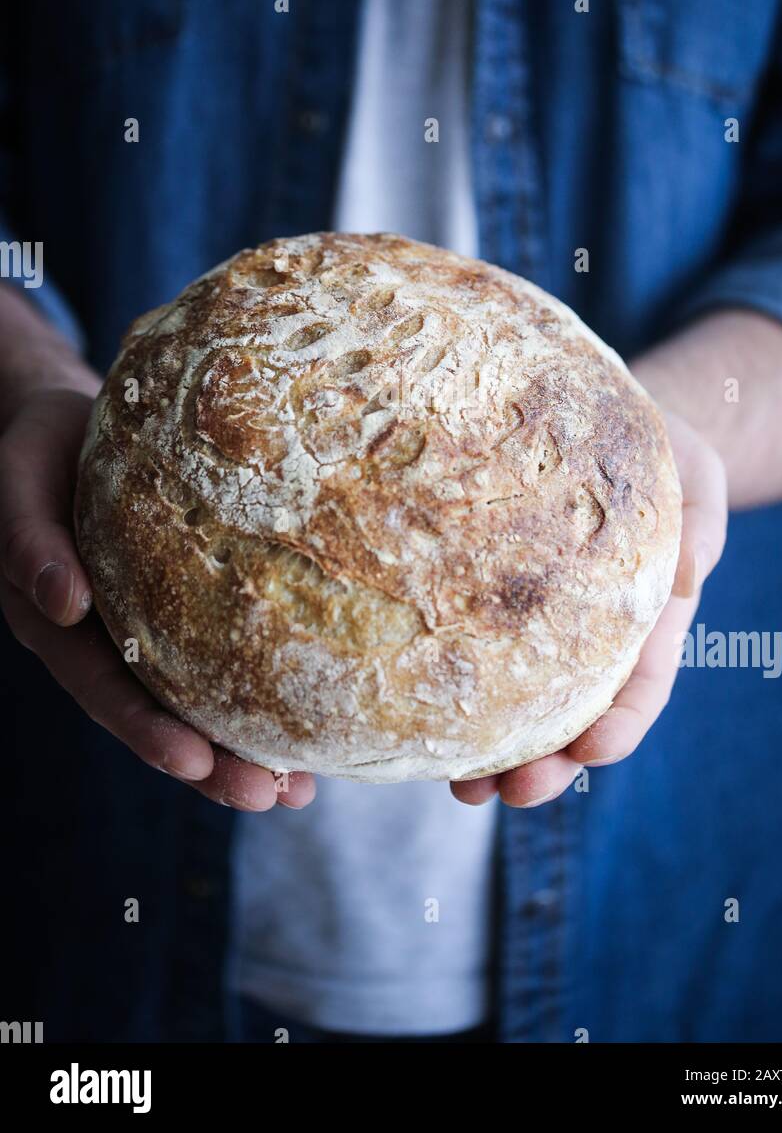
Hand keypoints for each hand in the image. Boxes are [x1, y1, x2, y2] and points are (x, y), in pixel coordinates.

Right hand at [0, 385, 314, 810]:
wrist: (63, 426)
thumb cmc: (37, 453)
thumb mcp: (19, 487)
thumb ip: (30, 542)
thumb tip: (63, 602)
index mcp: (56, 627)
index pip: (103, 689)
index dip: (144, 730)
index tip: (192, 762)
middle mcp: (101, 642)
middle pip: (156, 716)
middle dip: (211, 765)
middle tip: (267, 795)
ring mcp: (142, 631)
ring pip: (193, 702)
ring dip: (242, 749)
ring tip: (299, 790)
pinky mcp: (179, 609)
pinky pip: (220, 657)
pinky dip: (260, 690)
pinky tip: (312, 718)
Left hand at [450, 410, 727, 807]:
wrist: (605, 426)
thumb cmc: (661, 451)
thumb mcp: (695, 478)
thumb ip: (698, 525)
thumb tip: (687, 573)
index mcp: (649, 618)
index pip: (644, 685)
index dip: (622, 724)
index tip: (595, 751)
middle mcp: (598, 638)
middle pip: (578, 718)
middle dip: (552, 763)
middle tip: (517, 792)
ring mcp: (547, 631)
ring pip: (526, 708)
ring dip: (499, 756)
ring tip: (466, 790)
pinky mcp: (499, 608)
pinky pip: (481, 660)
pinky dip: (460, 703)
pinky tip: (426, 730)